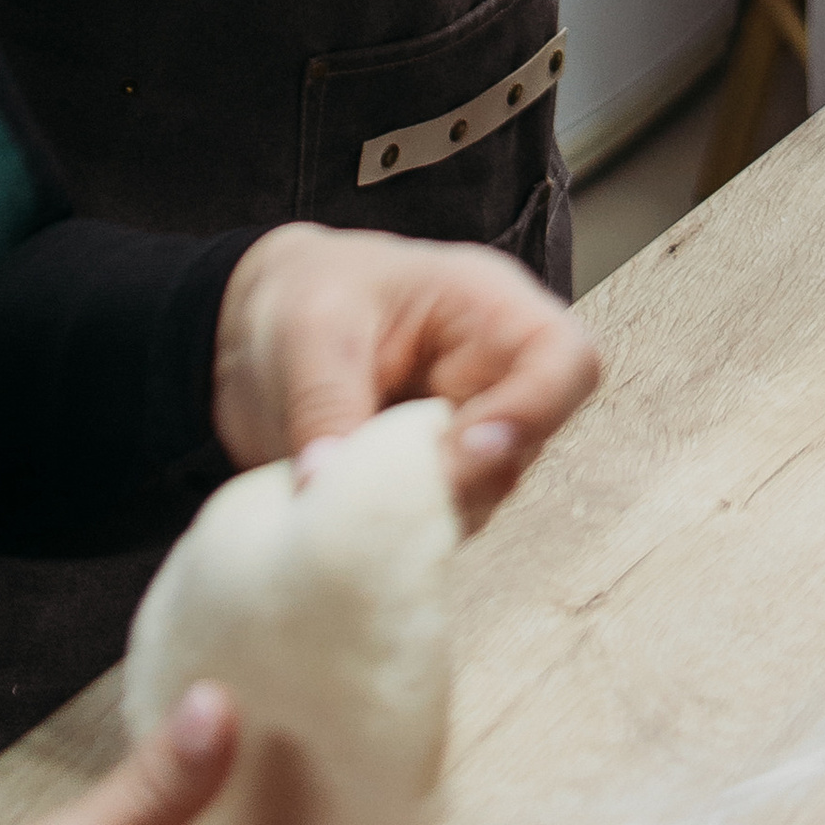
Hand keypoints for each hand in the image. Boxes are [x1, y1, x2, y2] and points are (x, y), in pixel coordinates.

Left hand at [210, 227, 598, 528]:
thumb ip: (326, 404)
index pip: (563, 359)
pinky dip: (398, 530)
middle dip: (466, 478)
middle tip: (386, 491)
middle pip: (531, 442)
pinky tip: (347, 517)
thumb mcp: (307, 331)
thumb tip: (326, 488)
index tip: (465, 449)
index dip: (536, 410)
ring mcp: (464, 431)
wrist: (261, 320)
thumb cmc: (303, 294)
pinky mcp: (431, 478)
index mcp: (486, 308)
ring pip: (486, 494)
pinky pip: (438, 519)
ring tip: (348, 497)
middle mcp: (491, 375)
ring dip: (426, 510)